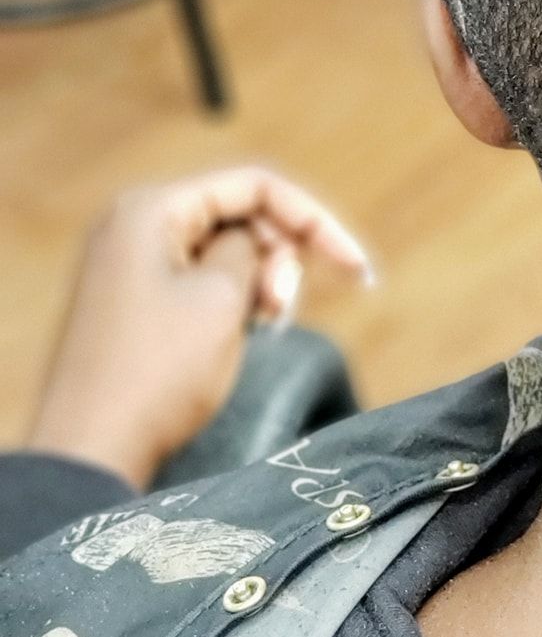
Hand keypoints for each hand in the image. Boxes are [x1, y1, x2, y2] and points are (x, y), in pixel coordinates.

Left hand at [28, 168, 372, 490]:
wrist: (90, 450)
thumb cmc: (158, 372)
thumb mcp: (224, 299)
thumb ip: (254, 251)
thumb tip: (258, 240)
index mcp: (152, 209)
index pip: (255, 186)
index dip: (313, 220)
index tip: (356, 269)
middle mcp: (135, 225)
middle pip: (240, 215)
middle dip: (280, 256)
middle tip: (282, 311)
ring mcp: (130, 263)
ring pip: (224, 250)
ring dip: (260, 281)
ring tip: (265, 326)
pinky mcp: (134, 300)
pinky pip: (199, 279)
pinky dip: (232, 299)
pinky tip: (244, 332)